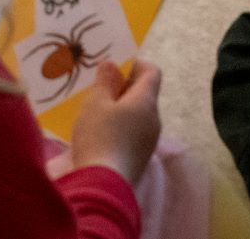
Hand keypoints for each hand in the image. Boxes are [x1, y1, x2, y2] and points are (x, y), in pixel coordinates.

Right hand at [69, 60, 162, 185]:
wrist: (103, 185)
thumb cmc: (99, 136)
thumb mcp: (96, 103)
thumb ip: (105, 81)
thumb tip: (113, 66)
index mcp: (146, 101)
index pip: (152, 72)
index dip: (135, 64)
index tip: (113, 65)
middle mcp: (154, 119)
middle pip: (144, 94)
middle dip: (123, 87)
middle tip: (97, 86)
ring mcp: (149, 141)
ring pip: (138, 115)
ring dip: (119, 108)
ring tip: (94, 110)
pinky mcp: (140, 158)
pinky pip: (133, 132)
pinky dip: (120, 126)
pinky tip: (99, 132)